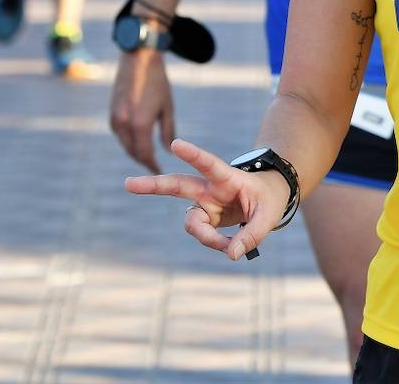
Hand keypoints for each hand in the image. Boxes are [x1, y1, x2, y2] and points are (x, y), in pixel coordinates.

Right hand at [110, 48, 175, 173]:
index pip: (145, 155)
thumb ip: (167, 131)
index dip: (152, 166)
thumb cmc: (157, 82)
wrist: (138, 60)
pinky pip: (120, 135)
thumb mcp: (167, 107)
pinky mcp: (111, 113)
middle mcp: (124, 124)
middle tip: (155, 167)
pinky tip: (138, 142)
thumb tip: (167, 151)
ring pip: (125, 144)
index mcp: (140, 124)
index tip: (160, 172)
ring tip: (148, 157)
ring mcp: (115, 119)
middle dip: (143, 161)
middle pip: (133, 152)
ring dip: (135, 152)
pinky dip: (128, 141)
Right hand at [125, 138, 291, 260]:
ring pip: (191, 222)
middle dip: (153, 185)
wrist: (267, 197)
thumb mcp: (269, 216)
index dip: (193, 154)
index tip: (174, 143)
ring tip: (229, 247)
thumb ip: (252, 235)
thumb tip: (231, 254)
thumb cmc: (268, 200)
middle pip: (178, 185)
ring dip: (207, 237)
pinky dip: (214, 243)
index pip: (209, 164)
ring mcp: (204, 203)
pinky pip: (202, 234)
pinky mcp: (203, 216)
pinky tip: (229, 245)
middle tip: (128, 183)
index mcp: (228, 177)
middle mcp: (210, 188)